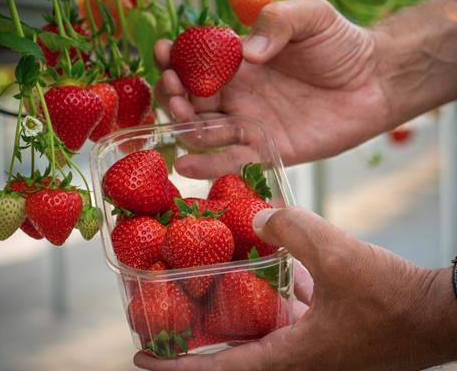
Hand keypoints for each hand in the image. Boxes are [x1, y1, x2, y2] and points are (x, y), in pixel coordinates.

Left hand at [134, 207, 453, 370]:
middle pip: (232, 350)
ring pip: (258, 328)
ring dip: (233, 307)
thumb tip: (257, 215)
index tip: (143, 355)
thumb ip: (294, 230)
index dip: (177, 365)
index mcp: (290, 356)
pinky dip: (269, 291)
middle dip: (198, 332)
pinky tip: (265, 263)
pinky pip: (285, 312)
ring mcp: (310, 343)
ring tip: (207, 281)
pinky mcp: (325, 328)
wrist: (438, 315)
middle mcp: (295, 356)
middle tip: (167, 308)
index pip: (221, 370)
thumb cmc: (395, 300)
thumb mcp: (339, 257)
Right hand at [154, 0, 390, 169]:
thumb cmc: (342, 45)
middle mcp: (238, 94)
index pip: (196, 61)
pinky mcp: (266, 150)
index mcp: (240, 62)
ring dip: (183, 125)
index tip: (164, 52)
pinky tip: (185, 165)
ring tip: (177, 116)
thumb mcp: (311, 17)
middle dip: (173, 93)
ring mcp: (249, 124)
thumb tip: (245, 54)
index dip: (176, 58)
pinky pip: (231, 159)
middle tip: (173, 87)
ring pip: (204, 130)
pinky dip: (207, 164)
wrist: (375, 82)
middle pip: (191, 99)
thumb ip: (276, 22)